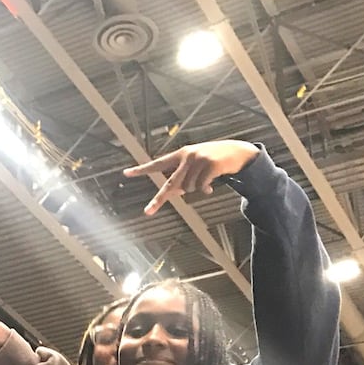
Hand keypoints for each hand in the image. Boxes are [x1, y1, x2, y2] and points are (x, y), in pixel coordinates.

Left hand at [125, 140, 260, 215]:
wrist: (236, 153)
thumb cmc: (213, 161)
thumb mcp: (196, 166)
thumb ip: (183, 177)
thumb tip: (173, 193)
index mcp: (180, 154)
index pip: (158, 164)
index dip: (142, 169)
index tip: (126, 173)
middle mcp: (187, 156)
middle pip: (171, 183)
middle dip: (159, 199)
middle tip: (147, 212)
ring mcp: (198, 160)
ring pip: (188, 188)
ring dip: (196, 189)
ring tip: (206, 180)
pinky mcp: (209, 165)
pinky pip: (201, 187)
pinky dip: (205, 189)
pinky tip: (212, 183)